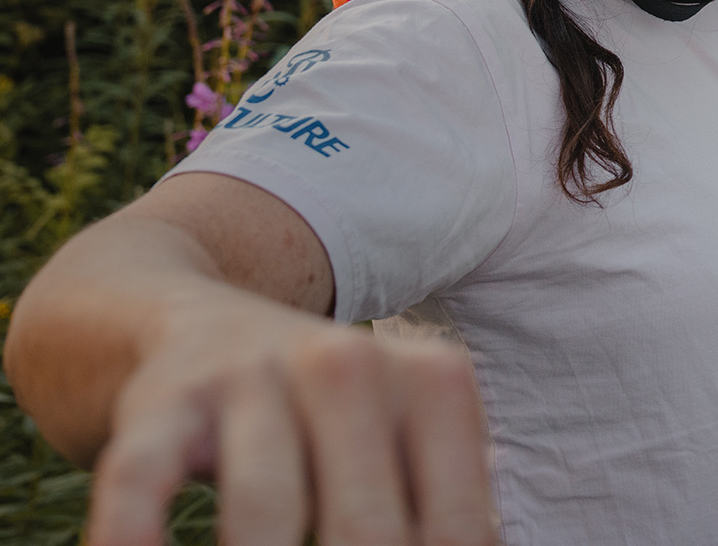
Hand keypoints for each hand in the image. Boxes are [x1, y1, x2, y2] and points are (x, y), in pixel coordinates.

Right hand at [88, 301, 495, 545]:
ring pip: (265, 507)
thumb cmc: (338, 414)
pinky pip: (143, 478)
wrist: (205, 321)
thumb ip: (451, 504)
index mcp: (432, 382)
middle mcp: (348, 366)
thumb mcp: (411, 434)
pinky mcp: (165, 402)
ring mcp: (252, 380)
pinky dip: (134, 534)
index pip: (455, 525)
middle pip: (366, 527)